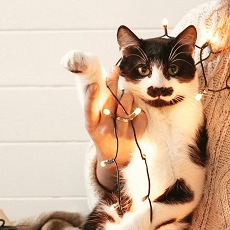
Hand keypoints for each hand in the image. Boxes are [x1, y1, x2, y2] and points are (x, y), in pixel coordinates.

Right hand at [84, 67, 145, 186]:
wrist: (116, 160)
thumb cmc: (104, 134)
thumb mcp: (95, 124)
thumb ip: (97, 106)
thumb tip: (106, 79)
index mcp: (92, 126)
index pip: (90, 110)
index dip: (91, 97)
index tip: (95, 84)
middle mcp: (105, 130)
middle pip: (110, 103)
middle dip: (113, 83)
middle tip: (115, 70)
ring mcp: (122, 134)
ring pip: (126, 105)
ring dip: (127, 96)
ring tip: (125, 97)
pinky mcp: (136, 136)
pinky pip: (139, 113)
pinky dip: (138, 109)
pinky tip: (133, 112)